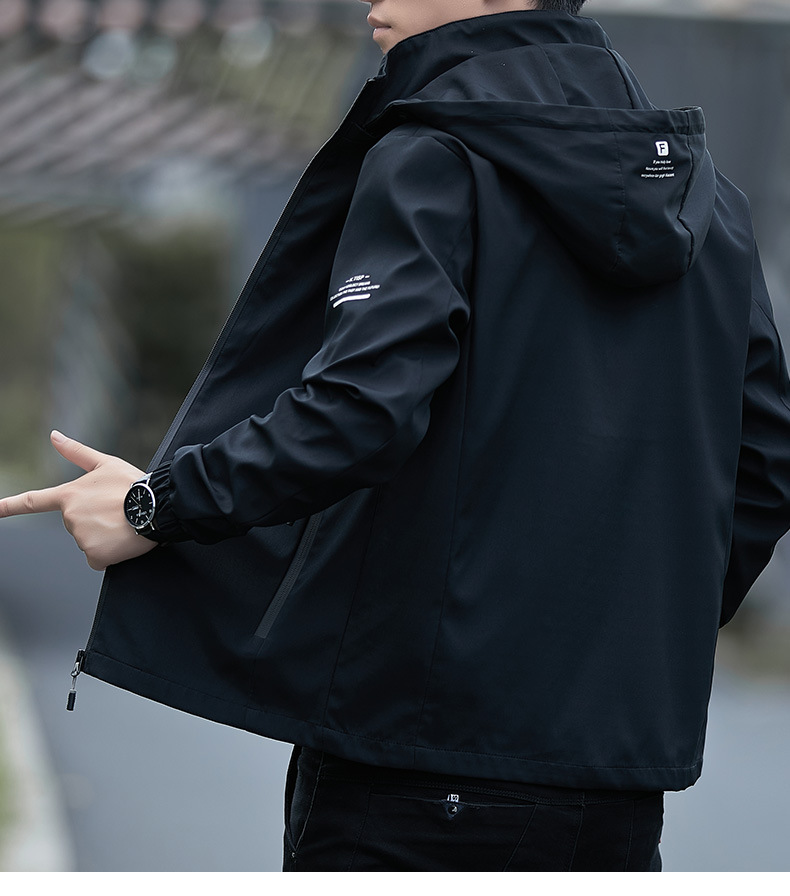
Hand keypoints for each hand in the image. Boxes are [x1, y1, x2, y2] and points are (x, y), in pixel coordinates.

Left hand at [0, 431, 157, 570]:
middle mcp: (70, 517)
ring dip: (104, 536)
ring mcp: (81, 537)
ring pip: (89, 542)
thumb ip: (76, 452)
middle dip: (95, 522)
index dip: (8, 507)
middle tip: (116, 512)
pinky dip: (109, 553)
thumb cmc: (133, 484)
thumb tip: (54, 435)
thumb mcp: (106, 463)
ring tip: (123, 523)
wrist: (156, 506)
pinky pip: (98, 559)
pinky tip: (122, 540)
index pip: (32, 502)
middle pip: (77, 525)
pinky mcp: (94, 555)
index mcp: (70, 495)